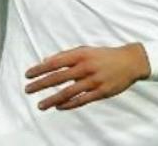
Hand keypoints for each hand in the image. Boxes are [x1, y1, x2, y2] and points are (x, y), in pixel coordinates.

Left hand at [24, 44, 149, 109]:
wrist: (130, 61)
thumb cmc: (104, 55)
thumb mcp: (85, 50)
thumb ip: (66, 55)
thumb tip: (46, 61)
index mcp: (80, 55)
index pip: (54, 62)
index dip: (39, 69)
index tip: (27, 74)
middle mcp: (85, 67)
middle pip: (58, 77)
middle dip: (40, 84)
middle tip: (27, 90)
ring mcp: (93, 81)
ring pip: (68, 92)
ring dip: (52, 99)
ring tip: (40, 105)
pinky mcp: (101, 92)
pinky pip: (82, 100)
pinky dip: (69, 104)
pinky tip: (59, 107)